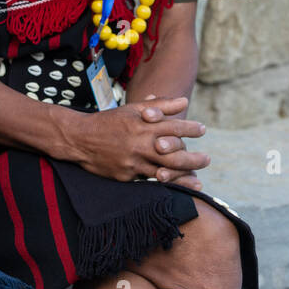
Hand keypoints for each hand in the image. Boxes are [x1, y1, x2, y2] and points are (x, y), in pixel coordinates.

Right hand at [69, 95, 208, 184]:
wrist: (80, 139)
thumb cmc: (109, 121)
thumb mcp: (133, 109)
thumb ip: (160, 105)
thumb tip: (184, 101)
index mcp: (142, 124)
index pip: (173, 126)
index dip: (190, 128)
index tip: (203, 130)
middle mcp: (140, 143)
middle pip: (174, 153)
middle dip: (194, 158)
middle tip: (207, 159)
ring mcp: (133, 161)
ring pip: (165, 170)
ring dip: (184, 176)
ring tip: (198, 180)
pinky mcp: (127, 176)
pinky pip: (150, 182)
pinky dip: (166, 184)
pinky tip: (177, 187)